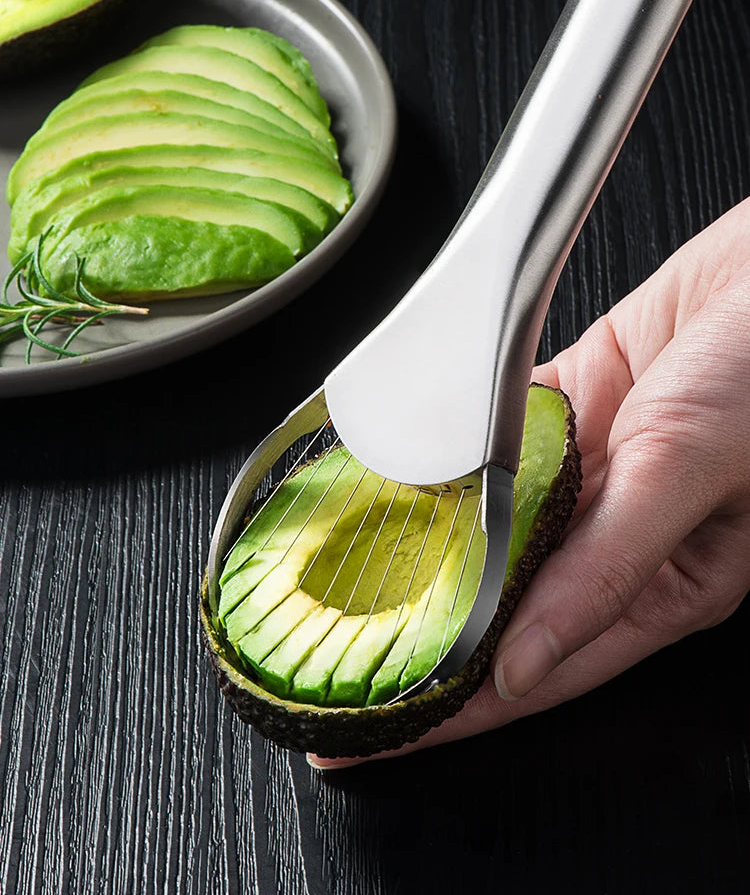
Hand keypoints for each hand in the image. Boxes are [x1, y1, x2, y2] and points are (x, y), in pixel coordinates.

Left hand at [310, 197, 749, 767]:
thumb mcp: (686, 474)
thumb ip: (606, 569)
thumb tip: (523, 664)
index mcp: (660, 584)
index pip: (530, 670)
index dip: (448, 710)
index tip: (367, 738)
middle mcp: (616, 534)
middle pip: (498, 601)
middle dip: (419, 629)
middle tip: (330, 653)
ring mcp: (593, 467)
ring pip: (490, 519)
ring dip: (425, 536)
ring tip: (344, 563)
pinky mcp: (578, 402)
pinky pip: (499, 435)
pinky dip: (450, 447)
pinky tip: (404, 459)